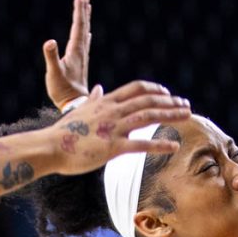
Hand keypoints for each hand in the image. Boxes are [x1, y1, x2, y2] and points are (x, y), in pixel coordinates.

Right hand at [44, 0, 91, 108]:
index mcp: (76, 51)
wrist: (74, 105)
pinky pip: (84, 43)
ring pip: (85, 33)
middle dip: (83, 10)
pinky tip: (87, 33)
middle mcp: (81, 52)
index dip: (79, 10)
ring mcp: (82, 58)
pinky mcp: (80, 64)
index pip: (78, 26)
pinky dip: (85, 34)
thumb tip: (49, 41)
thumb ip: (51, 57)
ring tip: (87, 7)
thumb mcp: (54, 73)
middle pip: (84, 26)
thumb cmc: (62, 90)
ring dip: (85, 19)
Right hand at [50, 81, 190, 174]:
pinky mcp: (113, 147)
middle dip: (170, 101)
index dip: (155, 89)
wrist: (50, 147)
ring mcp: (113, 128)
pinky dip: (160, 144)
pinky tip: (174, 146)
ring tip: (188, 116)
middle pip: (148, 100)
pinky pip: (141, 144)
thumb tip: (98, 89)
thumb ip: (93, 99)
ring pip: (149, 116)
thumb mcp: (79, 110)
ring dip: (171, 115)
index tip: (167, 93)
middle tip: (186, 104)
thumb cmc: (63, 132)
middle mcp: (112, 111)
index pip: (136, 88)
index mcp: (106, 101)